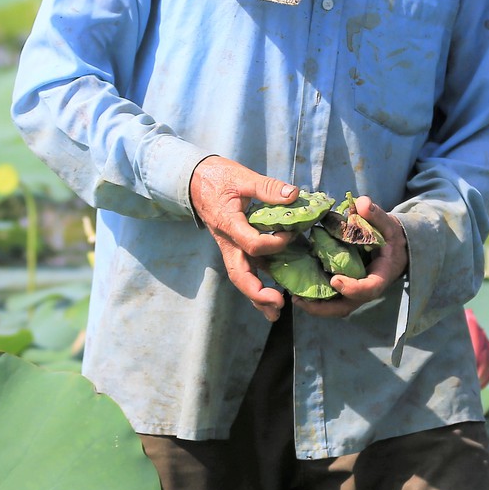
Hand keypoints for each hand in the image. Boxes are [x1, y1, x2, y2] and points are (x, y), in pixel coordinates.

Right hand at [190, 156, 297, 320]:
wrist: (194, 179)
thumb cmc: (218, 177)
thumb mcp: (243, 176)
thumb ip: (268, 187)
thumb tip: (294, 195)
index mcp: (229, 224)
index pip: (252, 244)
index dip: (274, 244)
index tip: (290, 234)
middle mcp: (227, 242)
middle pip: (239, 274)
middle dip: (257, 292)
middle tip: (279, 302)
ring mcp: (229, 247)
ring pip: (240, 277)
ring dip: (256, 297)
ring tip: (275, 313)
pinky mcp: (233, 248)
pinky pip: (244, 270)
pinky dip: (256, 285)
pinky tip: (271, 296)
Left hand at [294, 196, 406, 319]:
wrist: (395, 249)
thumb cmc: (391, 237)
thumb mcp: (388, 224)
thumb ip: (376, 214)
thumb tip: (361, 202)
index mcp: (381, 275)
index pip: (370, 288)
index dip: (353, 288)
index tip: (335, 279)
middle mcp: (367, 288)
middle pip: (348, 306)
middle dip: (324, 308)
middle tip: (300, 300)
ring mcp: (356, 292)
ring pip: (337, 307)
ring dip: (316, 307)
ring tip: (294, 298)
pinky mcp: (347, 289)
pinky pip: (332, 300)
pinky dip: (316, 299)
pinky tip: (297, 292)